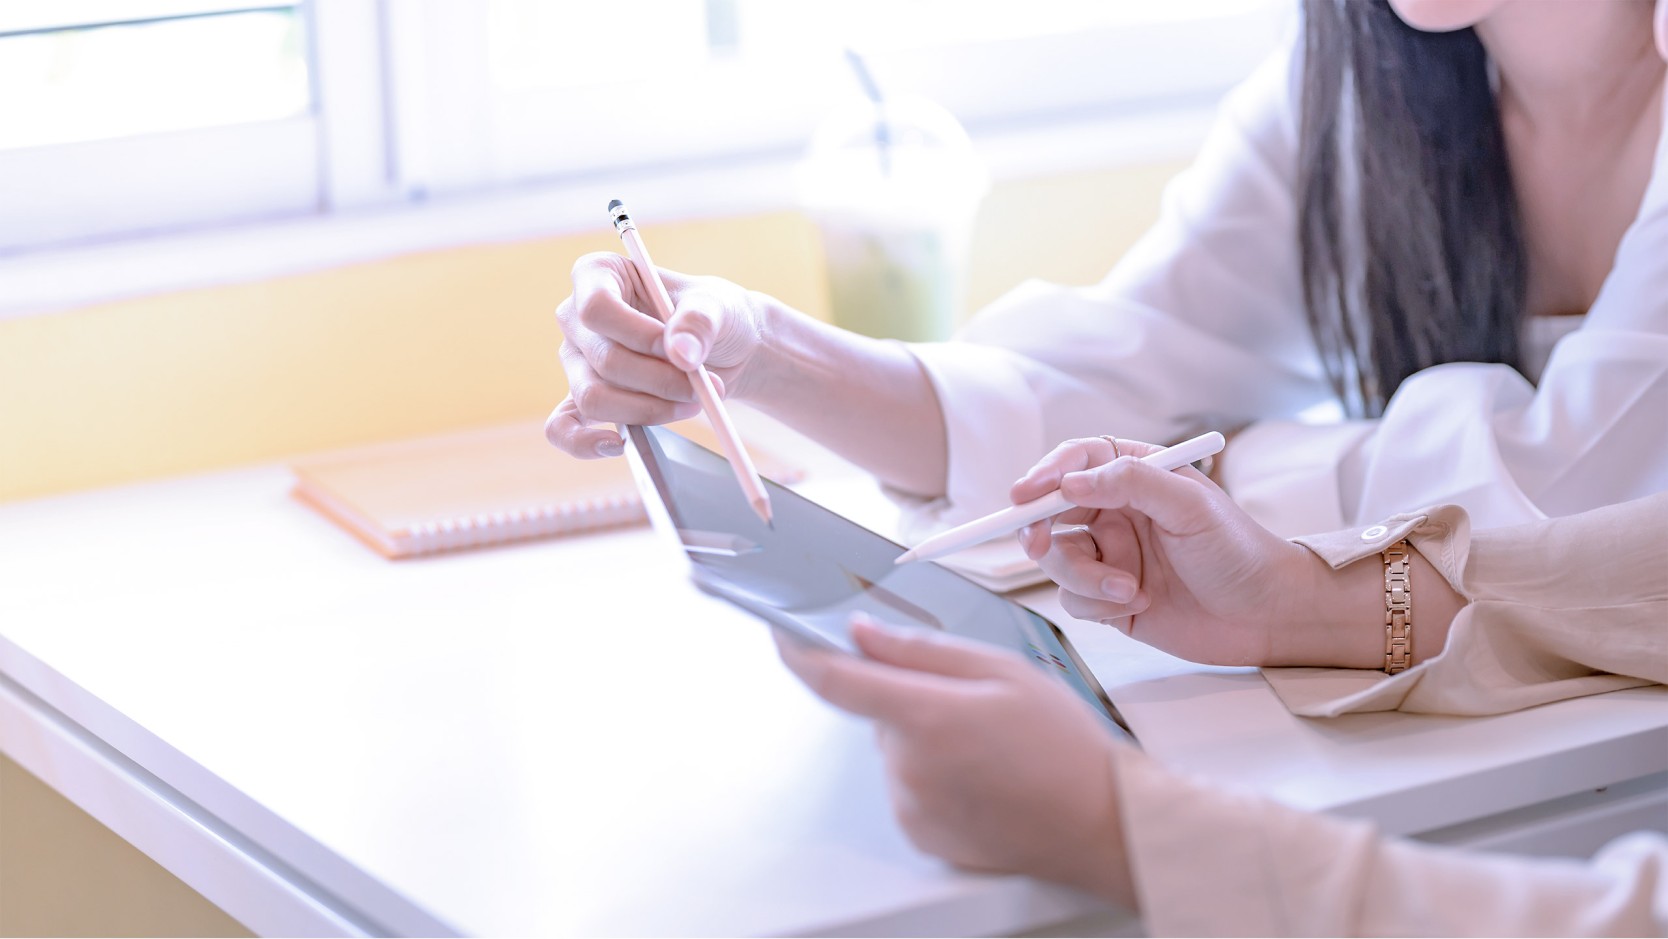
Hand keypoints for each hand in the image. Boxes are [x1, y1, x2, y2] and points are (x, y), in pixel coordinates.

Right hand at [545, 252, 769, 457]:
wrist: (725, 350)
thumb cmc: (714, 315)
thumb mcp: (718, 306)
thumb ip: (700, 322)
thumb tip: (681, 355)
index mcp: (598, 275)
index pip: (597, 307)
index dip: (639, 335)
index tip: (680, 352)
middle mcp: (577, 318)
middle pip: (603, 360)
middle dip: (659, 381)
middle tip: (703, 386)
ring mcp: (576, 361)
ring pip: (594, 397)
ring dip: (648, 409)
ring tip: (692, 403)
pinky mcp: (584, 400)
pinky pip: (564, 426)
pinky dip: (584, 442)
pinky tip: (618, 445)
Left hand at [774, 615, 1136, 907]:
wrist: (1101, 824)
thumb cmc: (1063, 746)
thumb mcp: (1003, 670)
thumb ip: (922, 649)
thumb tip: (861, 633)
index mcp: (927, 717)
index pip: (835, 680)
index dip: (800, 652)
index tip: (783, 633)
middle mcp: (908, 767)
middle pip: (879, 712)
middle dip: (911, 696)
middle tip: (973, 703)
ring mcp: (912, 806)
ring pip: (896, 749)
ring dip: (926, 737)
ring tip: (990, 747)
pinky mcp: (921, 833)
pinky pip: (910, 785)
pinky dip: (935, 772)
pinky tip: (983, 776)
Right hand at [1013, 437, 1329, 667]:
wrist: (1268, 616)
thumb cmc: (1240, 552)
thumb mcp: (1191, 506)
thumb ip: (1131, 483)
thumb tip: (1070, 482)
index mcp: (1136, 477)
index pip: (1076, 462)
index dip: (1045, 474)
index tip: (1025, 494)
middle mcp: (1116, 513)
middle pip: (1050, 511)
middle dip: (1038, 528)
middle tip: (1038, 544)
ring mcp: (1110, 556)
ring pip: (1057, 559)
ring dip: (1083, 576)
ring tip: (1127, 589)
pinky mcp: (1109, 598)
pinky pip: (1074, 598)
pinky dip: (1097, 604)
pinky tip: (1136, 605)